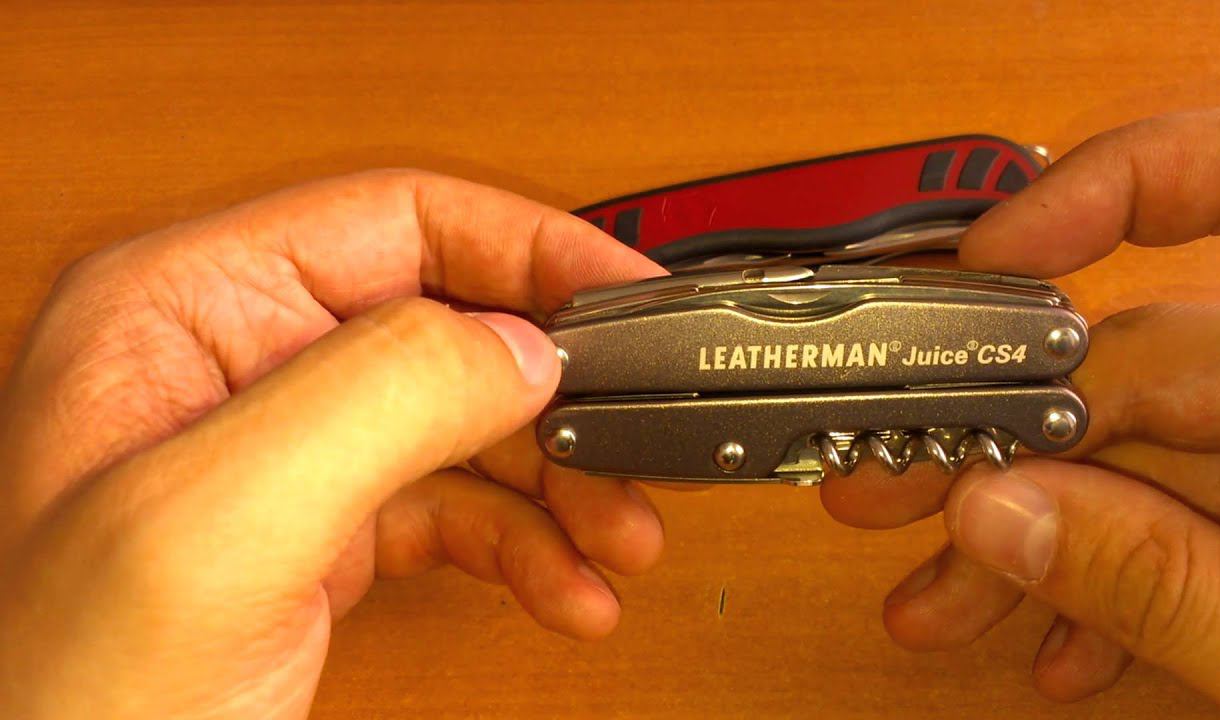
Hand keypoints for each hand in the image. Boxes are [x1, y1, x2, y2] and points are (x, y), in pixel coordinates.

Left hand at [0, 170, 666, 718]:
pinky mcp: (321, 536)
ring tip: (617, 537)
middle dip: (557, 394)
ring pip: (470, 424)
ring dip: (560, 479)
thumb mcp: (212, 531)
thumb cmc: (60, 700)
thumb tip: (520, 347)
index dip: (526, 249)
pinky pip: (457, 511)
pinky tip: (565, 585)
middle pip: (452, 326)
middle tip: (631, 446)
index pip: (397, 222)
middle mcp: (242, 365)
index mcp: (185, 308)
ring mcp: (285, 454)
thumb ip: (373, 402)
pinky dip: (527, 545)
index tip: (620, 299)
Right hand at [821, 102, 1219, 716]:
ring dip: (1037, 531)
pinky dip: (1116, 574)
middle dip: (1011, 437)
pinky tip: (1054, 639)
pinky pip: (1194, 515)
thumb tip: (999, 514)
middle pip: (1157, 363)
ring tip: (941, 596)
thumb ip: (1165, 586)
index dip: (1124, 188)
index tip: (1002, 253)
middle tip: (900, 478)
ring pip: (1152, 455)